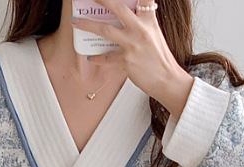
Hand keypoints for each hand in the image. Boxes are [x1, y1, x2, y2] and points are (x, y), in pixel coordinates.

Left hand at [72, 0, 193, 114]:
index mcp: (149, 20)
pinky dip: (97, 57)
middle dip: (102, 0)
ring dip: (87, 25)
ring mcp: (132, 45)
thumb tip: (130, 14)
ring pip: (105, 30)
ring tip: (76, 22)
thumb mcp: (155, 34)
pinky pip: (106, 57)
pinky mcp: (126, 61)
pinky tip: (91, 57)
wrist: (167, 80)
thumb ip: (143, 21)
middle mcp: (140, 29)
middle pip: (117, 8)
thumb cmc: (160, 59)